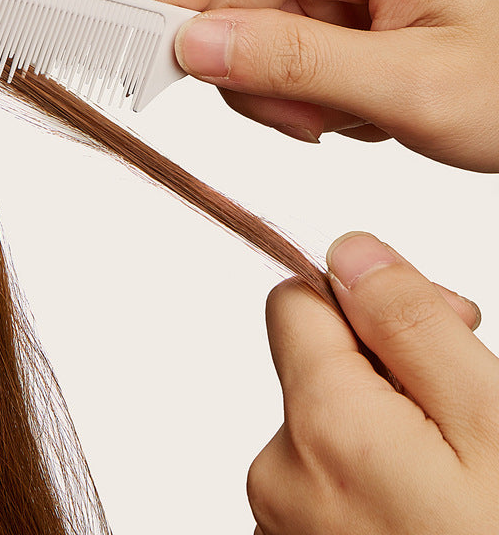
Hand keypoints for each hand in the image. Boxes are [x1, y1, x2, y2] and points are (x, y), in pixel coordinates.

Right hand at [144, 0, 498, 170]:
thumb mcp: (410, 84)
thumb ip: (293, 62)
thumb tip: (190, 45)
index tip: (148, 68)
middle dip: (243, 70)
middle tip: (302, 120)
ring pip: (244, 30)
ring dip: (275, 89)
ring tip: (341, 116)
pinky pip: (275, 46)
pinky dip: (297, 91)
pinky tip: (349, 106)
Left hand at [247, 231, 497, 534]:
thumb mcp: (491, 421)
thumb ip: (408, 324)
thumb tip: (350, 250)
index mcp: (320, 426)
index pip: (293, 302)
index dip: (361, 299)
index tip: (428, 325)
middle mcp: (279, 475)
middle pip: (312, 367)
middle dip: (383, 369)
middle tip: (464, 414)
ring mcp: (284, 525)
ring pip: (324, 426)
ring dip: (383, 428)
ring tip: (454, 478)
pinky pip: (325, 480)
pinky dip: (371, 477)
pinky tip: (428, 511)